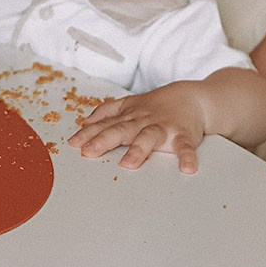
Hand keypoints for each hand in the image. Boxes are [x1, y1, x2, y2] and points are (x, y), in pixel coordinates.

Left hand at [67, 82, 209, 173]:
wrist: (192, 97)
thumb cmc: (158, 105)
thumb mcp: (129, 104)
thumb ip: (107, 112)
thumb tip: (85, 122)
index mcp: (129, 116)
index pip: (105, 125)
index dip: (89, 134)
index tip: (73, 144)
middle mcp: (143, 121)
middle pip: (121, 130)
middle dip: (104, 140)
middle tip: (88, 152)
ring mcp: (163, 127)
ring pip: (149, 137)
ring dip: (139, 150)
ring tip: (128, 164)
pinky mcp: (183, 135)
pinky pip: (185, 147)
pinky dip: (187, 157)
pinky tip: (187, 169)